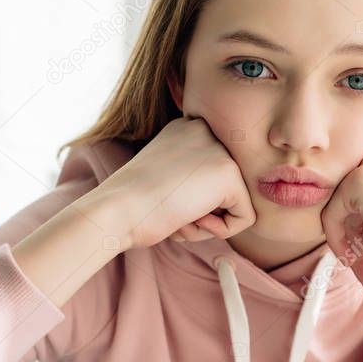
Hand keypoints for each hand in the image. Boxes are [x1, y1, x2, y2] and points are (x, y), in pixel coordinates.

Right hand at [99, 116, 256, 249]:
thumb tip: (227, 203)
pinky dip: (221, 231)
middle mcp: (205, 131)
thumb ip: (194, 180)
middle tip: (170, 211)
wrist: (116, 210)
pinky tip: (190, 219)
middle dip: (203, 212)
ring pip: (237, 203)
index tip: (163, 198)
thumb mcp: (166, 180)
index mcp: (187, 130)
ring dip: (208, 222)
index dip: (193, 201)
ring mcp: (219, 150)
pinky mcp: (229, 173)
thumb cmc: (132, 206)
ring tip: (177, 215)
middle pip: (227, 189)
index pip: (212, 177)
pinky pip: (246, 217)